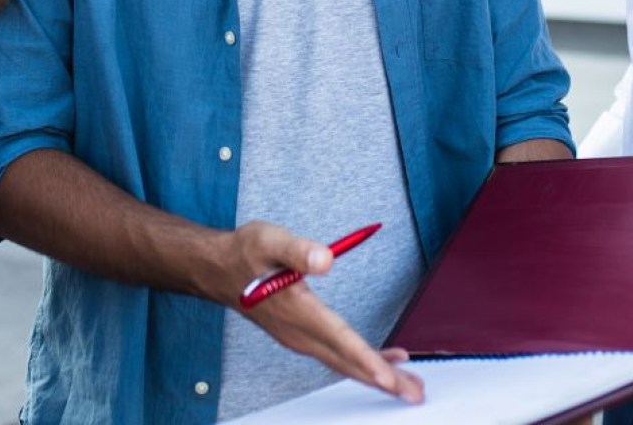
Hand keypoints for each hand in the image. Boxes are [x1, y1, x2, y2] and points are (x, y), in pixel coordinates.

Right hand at [223, 221, 422, 403]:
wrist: (218, 270)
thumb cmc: (245, 253)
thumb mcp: (269, 239)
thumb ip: (298, 249)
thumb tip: (325, 259)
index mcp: (297, 311)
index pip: (338, 339)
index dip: (365, 359)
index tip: (389, 378)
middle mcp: (299, 332)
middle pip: (346, 362)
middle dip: (381, 380)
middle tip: (414, 393)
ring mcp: (299, 339)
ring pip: (342, 364)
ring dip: (374, 377)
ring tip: (407, 386)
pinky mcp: (300, 337)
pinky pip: (335, 358)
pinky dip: (360, 365)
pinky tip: (381, 363)